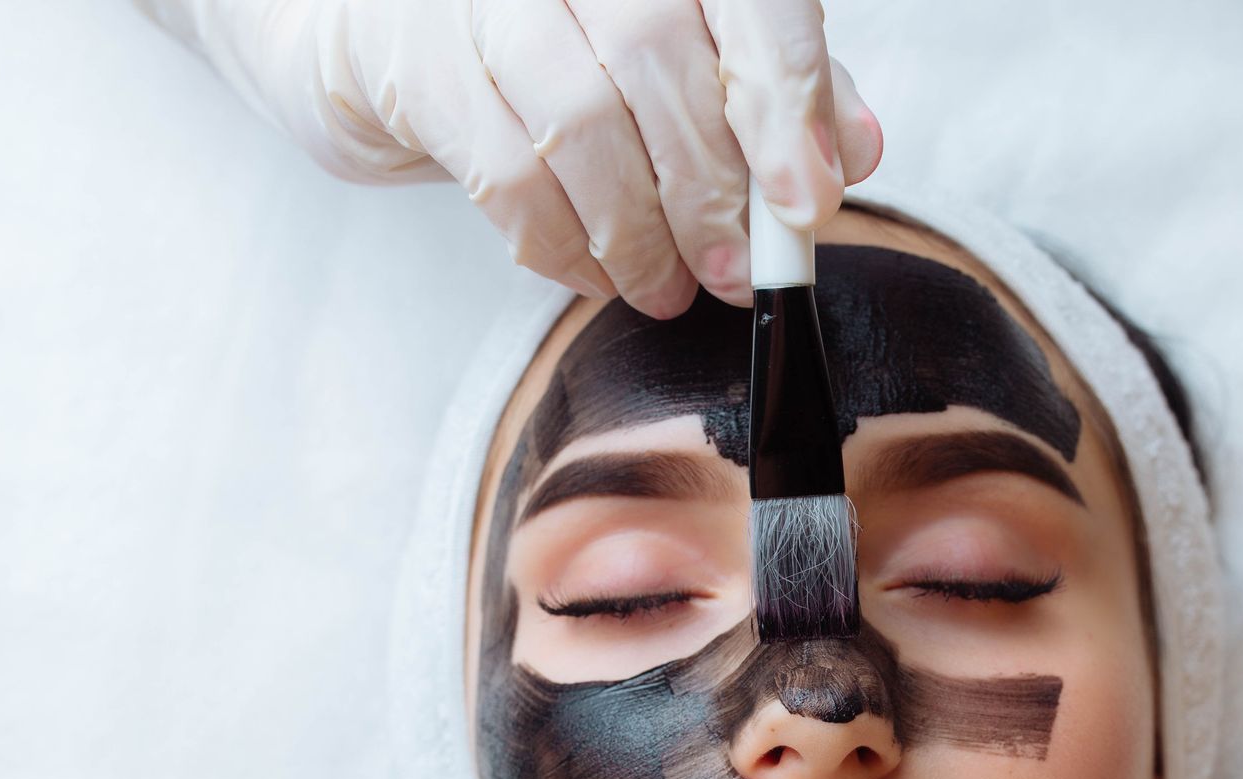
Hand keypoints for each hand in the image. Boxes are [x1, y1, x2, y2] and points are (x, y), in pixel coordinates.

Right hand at [137, 0, 883, 315]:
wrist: (390, 25)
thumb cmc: (570, 34)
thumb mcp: (688, 41)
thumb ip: (775, 84)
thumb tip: (852, 150)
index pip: (748, 0)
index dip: (787, 101)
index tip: (809, 202)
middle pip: (660, 64)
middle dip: (712, 194)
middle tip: (739, 274)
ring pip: (581, 127)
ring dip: (640, 235)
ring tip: (669, 287)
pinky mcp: (417, 64)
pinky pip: (508, 178)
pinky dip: (566, 248)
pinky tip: (599, 274)